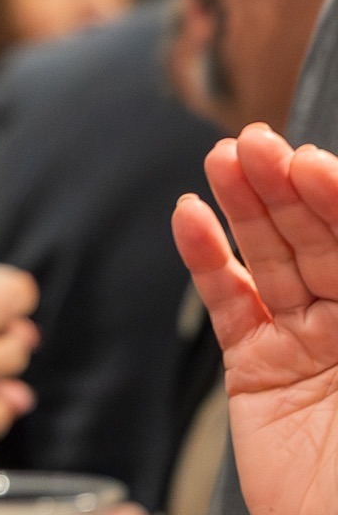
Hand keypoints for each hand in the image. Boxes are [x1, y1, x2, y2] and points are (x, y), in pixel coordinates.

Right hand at [175, 128, 337, 514]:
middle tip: (255, 145)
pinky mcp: (256, 369)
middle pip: (318, 236)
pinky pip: (228, 305)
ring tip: (221, 160)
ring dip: (243, 207)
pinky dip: (207, 261)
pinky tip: (191, 219)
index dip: (337, 197)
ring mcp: (305, 340)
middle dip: (284, 188)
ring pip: (271, 258)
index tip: (310, 163)